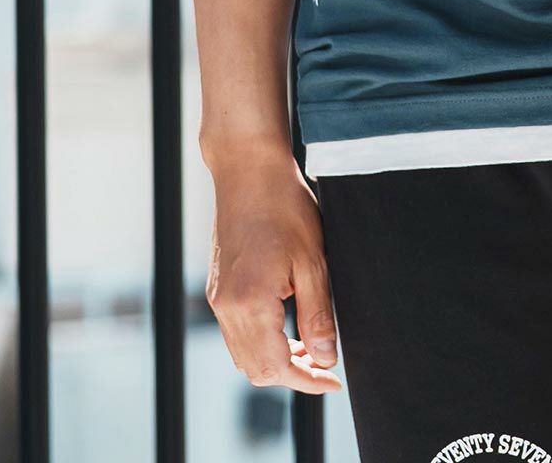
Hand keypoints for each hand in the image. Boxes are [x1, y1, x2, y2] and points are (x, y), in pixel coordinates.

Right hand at [205, 149, 343, 394]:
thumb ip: (318, 315)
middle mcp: (226, 308)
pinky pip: (236, 333)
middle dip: (292, 374)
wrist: (249, 171)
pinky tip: (286, 325)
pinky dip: (261, 341)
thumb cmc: (284, 208)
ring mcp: (218, 299)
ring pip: (243, 354)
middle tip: (325, 363)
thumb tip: (326, 358)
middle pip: (255, 369)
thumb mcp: (313, 261)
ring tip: (309, 346)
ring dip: (276, 359)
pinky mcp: (217, 288)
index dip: (307, 380)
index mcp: (250, 304)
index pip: (276, 367)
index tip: (333, 381)